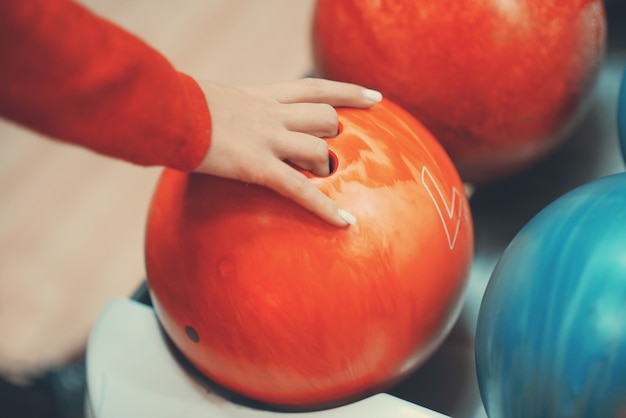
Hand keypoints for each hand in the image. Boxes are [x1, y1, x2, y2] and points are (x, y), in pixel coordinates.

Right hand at [193, 78, 381, 226]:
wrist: (167, 110)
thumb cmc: (180, 106)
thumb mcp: (214, 100)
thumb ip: (234, 110)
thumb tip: (232, 123)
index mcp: (264, 96)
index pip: (317, 87)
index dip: (349, 92)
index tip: (375, 98)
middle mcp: (273, 113)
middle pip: (327, 117)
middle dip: (336, 135)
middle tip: (331, 153)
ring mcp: (268, 139)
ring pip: (319, 149)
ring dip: (325, 166)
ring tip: (320, 179)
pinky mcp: (258, 165)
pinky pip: (300, 189)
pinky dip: (324, 208)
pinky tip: (345, 223)